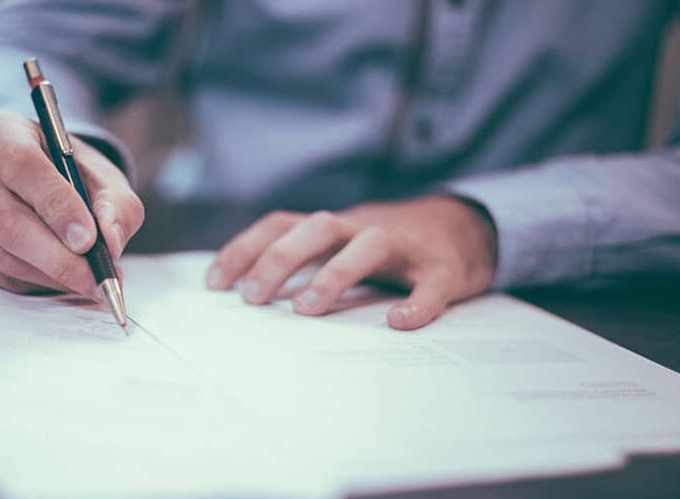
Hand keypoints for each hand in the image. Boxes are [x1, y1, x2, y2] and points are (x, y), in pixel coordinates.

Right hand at [0, 111, 143, 295]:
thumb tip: (109, 242)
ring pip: (3, 254)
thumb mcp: (107, 181)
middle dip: (59, 257)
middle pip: (8, 220)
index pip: (22, 166)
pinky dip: (32, 283)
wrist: (44, 186)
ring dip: (51, 275)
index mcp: (2, 130)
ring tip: (87, 280)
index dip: (56, 206)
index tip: (88, 240)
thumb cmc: (74, 178)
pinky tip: (57, 276)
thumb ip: (116, 207)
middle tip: (96, 278)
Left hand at [206, 196, 497, 329]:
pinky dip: (417, 302)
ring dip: (334, 274)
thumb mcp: (340, 244)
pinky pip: (431, 284)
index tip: (215, 283)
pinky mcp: (444, 268)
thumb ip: (304, 260)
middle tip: (252, 298)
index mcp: (334, 227)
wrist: (465, 227)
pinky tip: (399, 323)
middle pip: (317, 228)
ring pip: (368, 246)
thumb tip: (246, 295)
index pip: (281, 225)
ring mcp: (405, 246)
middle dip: (280, 259)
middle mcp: (363, 228)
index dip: (245, 249)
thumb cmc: (387, 246)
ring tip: (307, 309)